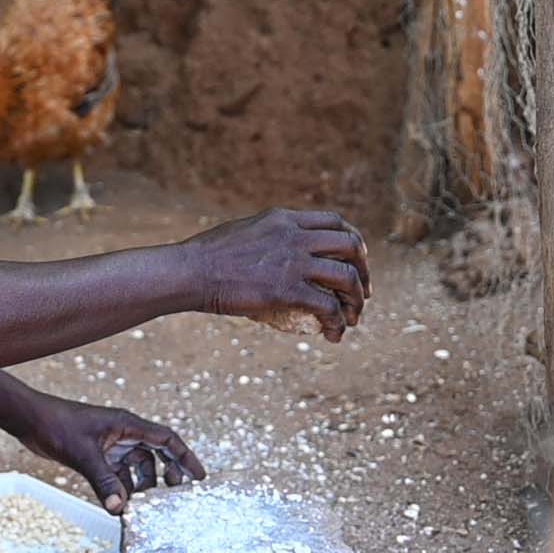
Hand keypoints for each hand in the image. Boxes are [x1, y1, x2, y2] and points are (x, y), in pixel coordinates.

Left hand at [16, 393, 206, 514]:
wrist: (29, 420)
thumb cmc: (56, 426)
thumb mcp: (83, 454)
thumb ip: (103, 481)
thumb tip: (119, 509)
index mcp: (127, 424)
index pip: (167, 439)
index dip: (186, 457)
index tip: (200, 477)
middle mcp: (123, 432)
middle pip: (157, 453)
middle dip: (168, 474)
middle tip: (174, 495)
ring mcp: (110, 443)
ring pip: (137, 466)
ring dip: (143, 484)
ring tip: (145, 505)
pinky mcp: (97, 453)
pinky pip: (119, 472)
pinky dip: (123, 486)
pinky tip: (121, 503)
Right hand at [185, 207, 371, 341]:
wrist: (190, 272)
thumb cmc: (207, 256)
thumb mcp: (244, 231)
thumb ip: (268, 236)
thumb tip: (276, 250)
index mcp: (284, 218)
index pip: (334, 221)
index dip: (352, 240)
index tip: (354, 260)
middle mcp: (295, 235)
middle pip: (350, 245)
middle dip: (363, 270)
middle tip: (361, 292)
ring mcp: (293, 261)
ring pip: (346, 277)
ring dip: (356, 300)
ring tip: (352, 318)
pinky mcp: (287, 289)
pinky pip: (327, 306)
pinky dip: (337, 322)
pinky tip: (333, 334)